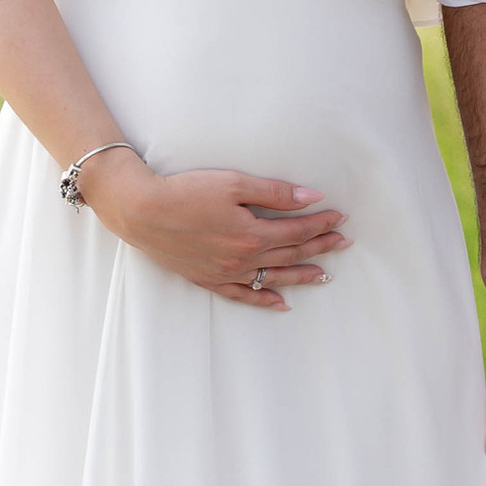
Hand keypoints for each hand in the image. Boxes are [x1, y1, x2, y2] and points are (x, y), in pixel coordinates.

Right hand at [88, 155, 346, 309]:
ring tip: (325, 275)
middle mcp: (243, 259)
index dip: (321, 224)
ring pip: (273, 278)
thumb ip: (275, 193)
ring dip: (301, 276)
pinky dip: (264, 299)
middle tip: (343, 243)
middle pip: (291, 255)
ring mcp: (225, 272)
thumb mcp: (233, 183)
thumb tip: (312, 198)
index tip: (340, 218)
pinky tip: (281, 302)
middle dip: (320, 248)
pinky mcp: (208, 278)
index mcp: (252, 234)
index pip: (297, 231)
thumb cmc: (185, 192)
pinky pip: (242, 295)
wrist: (141, 212)